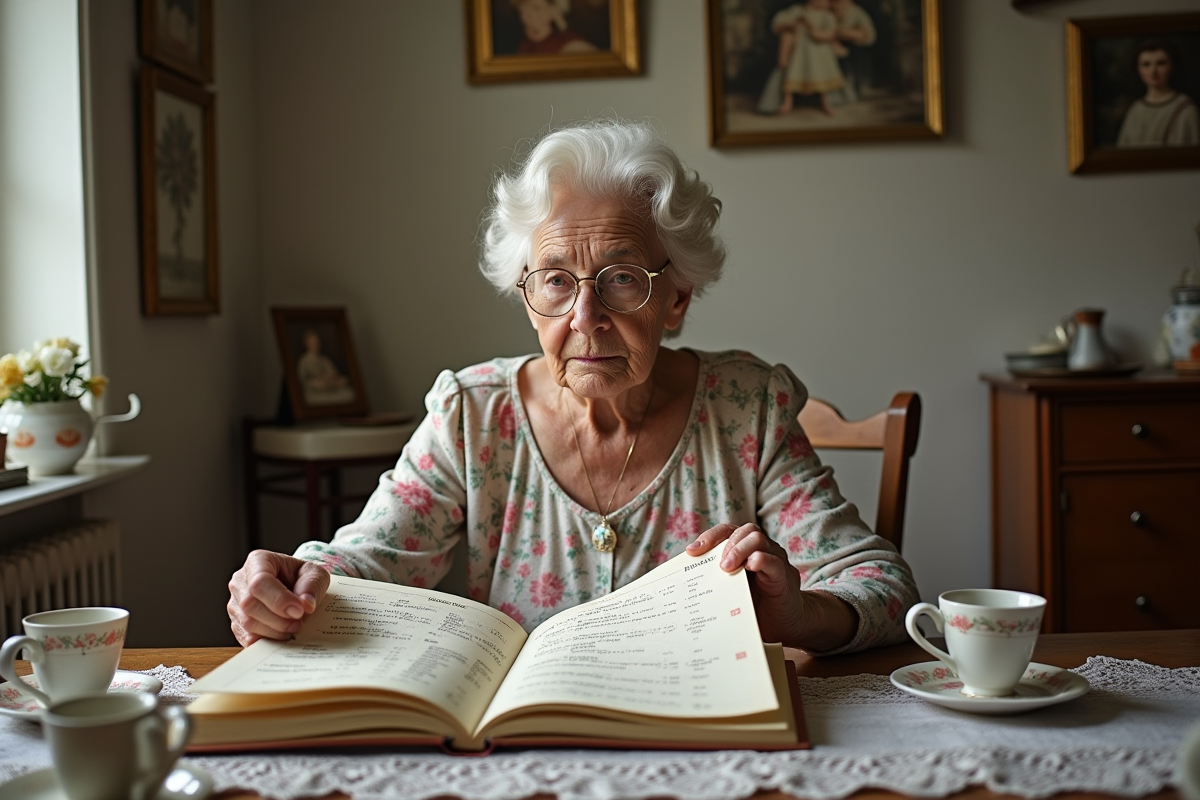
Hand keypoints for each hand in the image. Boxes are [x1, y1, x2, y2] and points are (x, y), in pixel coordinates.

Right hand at [227, 550, 330, 646]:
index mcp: (258, 561)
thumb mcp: (315, 574)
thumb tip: (305, 606)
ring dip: (274, 631)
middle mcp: (240, 581)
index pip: (259, 582)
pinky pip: (246, 637)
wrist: (295, 587)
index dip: (279, 600)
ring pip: (247, 623)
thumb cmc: (301, 577)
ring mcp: (235, 603)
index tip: (299, 611)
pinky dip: (267, 640)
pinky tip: (282, 634)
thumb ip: (312, 586)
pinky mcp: (236, 623)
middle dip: (278, 619)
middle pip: (249, 605)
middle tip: (299, 622)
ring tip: (293, 627)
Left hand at [687, 523, 855, 650]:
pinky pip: (773, 561)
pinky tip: (749, 567)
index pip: (727, 532)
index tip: (691, 552)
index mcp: (745, 550)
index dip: (709, 537)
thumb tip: (685, 585)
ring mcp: (775, 559)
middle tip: (715, 564)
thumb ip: (716, 582)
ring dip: (739, 550)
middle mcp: (761, 549)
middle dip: (724, 543)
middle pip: (744, 530)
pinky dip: (760, 560)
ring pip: (757, 539)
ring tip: (727, 567)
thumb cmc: (755, 606)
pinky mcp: (784, 575)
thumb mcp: (731, 591)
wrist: (786, 623)